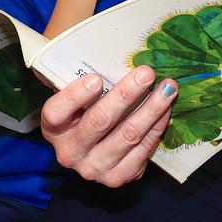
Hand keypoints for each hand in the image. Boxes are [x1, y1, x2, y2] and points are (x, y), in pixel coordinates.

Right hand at [41, 67, 175, 187]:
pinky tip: (166, 109)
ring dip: (151, 109)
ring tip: (168, 87)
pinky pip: (143, 150)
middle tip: (147, 73)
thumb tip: (92, 44)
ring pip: (127, 136)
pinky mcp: (118, 177)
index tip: (96, 78)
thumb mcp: (74, 97)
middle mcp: (70, 152)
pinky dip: (157, 126)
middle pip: (98, 122)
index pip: (56, 112)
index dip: (75, 96)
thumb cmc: (84, 112)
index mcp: (53, 128)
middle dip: (126, 95)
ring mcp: (94, 168)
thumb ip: (76, 76)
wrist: (93, 152)